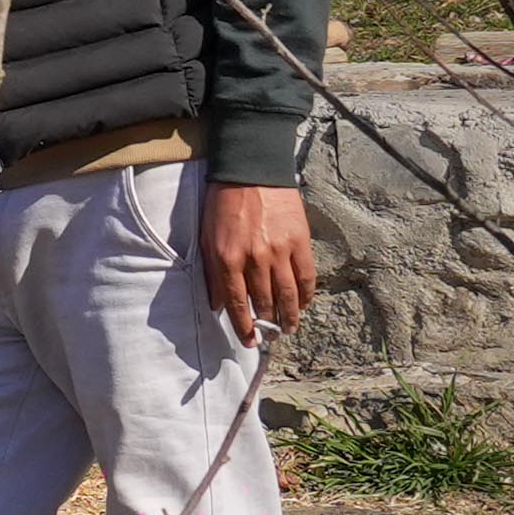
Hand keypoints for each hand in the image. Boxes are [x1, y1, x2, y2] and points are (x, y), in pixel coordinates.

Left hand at [202, 178, 315, 332]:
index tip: (249, 341)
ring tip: (289, 328)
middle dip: (268, 325)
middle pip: (265, 302)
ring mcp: (279, 250)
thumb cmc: (223, 205)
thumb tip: (216, 305)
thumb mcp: (206, 238)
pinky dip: (306, 294)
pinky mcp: (300, 241)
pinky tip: (303, 305)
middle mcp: (254, 258)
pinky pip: (306, 276)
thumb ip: (212, 273)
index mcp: (227, 258)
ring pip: (288, 294)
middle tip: (272, 338)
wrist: (250, 173)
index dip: (244, 326)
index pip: (237, 303)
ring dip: (290, 316)